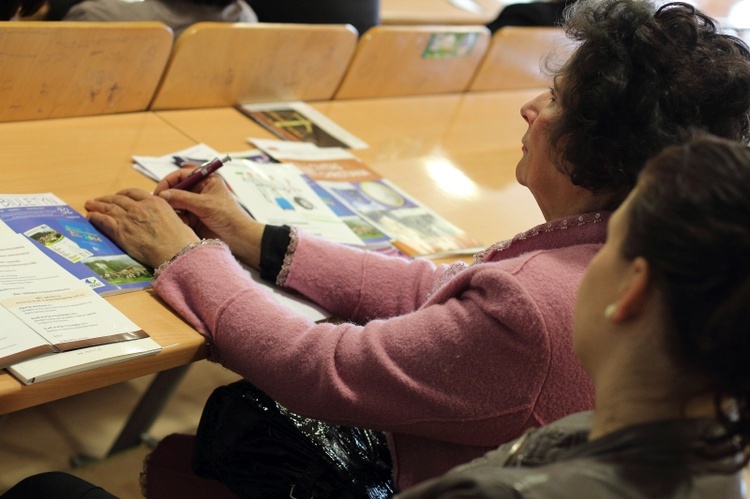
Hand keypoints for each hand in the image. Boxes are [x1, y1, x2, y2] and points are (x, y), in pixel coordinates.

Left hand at [85, 188, 199, 268]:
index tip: (118, 197)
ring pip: (108, 207)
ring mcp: (128, 218)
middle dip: (107, 199)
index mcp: (155, 202)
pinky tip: (90, 217)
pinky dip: (94, 217)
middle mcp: (140, 206)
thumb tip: (162, 220)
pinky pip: (102, 220)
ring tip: (89, 205)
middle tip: (99, 201)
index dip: (123, 194)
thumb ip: (165, 216)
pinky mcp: (120, 230)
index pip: (134, 192)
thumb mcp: (177, 220)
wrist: (176, 252)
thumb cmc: (182, 240)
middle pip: (118, 199)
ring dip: (97, 205)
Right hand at [154, 169, 264, 267]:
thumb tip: (162, 194)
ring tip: (169, 216)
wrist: (239, 238)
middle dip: (168, 197)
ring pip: (175, 203)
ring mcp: (195, 205)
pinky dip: (176, 219)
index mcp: (206, 180)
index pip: (182, 175)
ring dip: (171, 209)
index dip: (168, 181)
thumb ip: (182, 198)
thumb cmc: (228, 216)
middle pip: (176, 189)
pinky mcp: (193, 218)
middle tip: (159, 206)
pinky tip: (180, 224)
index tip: (159, 192)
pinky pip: (178, 215)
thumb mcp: (205, 204)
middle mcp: (199, 190)